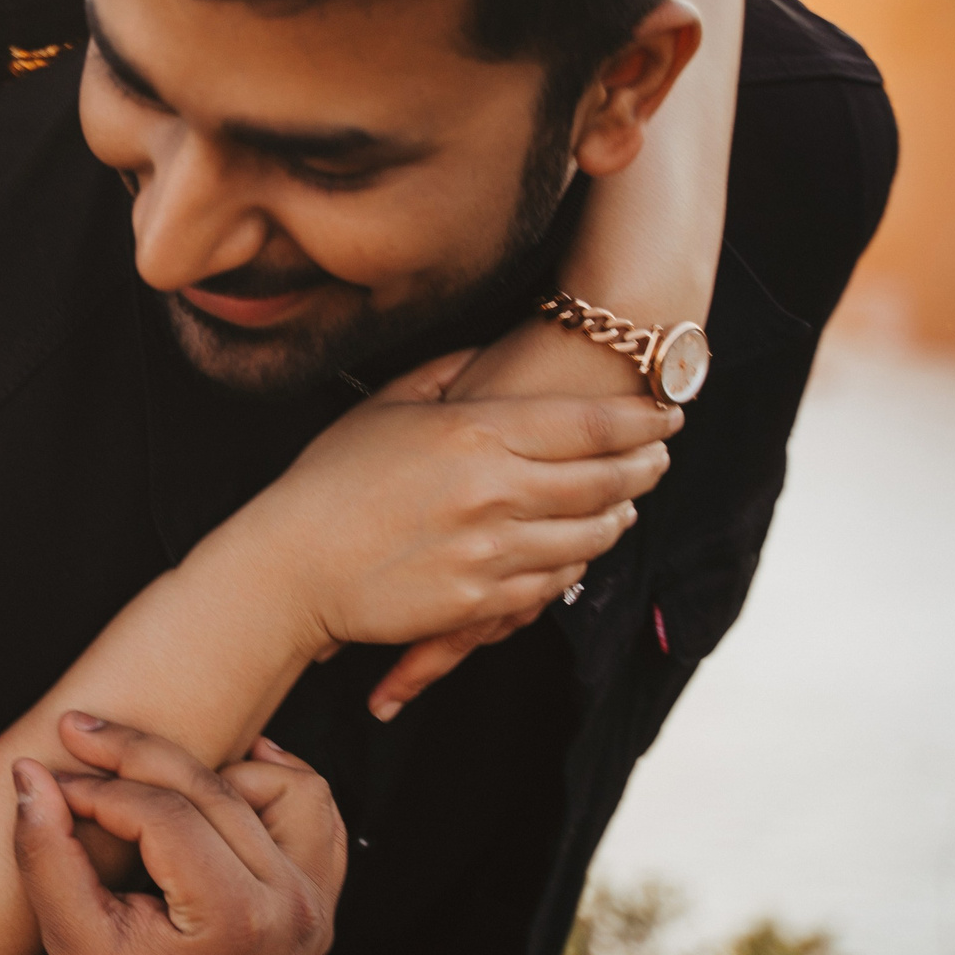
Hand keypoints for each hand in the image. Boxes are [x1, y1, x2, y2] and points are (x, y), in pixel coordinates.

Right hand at [12, 716, 345, 954]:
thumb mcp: (72, 940)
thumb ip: (47, 853)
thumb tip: (30, 772)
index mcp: (235, 918)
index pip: (162, 811)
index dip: (98, 785)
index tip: (52, 775)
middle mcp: (291, 905)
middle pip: (214, 786)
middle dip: (138, 754)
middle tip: (80, 732)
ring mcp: (315, 906)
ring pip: (283, 787)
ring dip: (218, 770)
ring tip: (155, 775)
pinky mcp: (320, 906)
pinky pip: (318, 819)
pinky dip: (276, 789)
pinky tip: (228, 778)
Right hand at [224, 351, 674, 663]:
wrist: (289, 564)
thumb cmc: (329, 478)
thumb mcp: (385, 405)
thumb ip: (449, 373)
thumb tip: (496, 353)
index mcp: (473, 432)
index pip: (587, 425)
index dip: (638, 422)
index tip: (666, 417)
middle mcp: (493, 490)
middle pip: (604, 479)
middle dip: (644, 467)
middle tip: (660, 458)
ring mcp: (490, 550)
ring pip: (589, 535)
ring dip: (618, 518)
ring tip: (627, 505)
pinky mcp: (479, 602)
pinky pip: (552, 583)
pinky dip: (574, 563)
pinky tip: (578, 550)